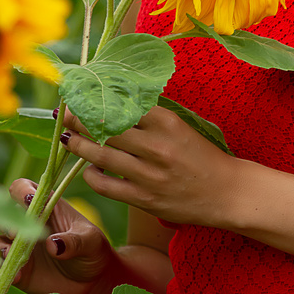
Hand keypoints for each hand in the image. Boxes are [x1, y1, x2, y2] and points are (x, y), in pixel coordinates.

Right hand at [0, 178, 113, 293]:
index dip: (21, 191)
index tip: (28, 200)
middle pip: (3, 213)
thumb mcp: (90, 241)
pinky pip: (0, 266)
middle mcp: (27, 223)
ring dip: (0, 246)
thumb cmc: (92, 250)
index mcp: (45, 206)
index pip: (24, 188)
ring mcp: (18, 245)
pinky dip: (3, 269)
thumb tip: (53, 245)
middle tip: (17, 234)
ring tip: (10, 255)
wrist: (91, 280)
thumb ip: (74, 241)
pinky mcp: (15, 267)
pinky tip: (16, 276)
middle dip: (6, 222)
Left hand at [59, 104, 239, 228]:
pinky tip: (88, 169)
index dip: (100, 99)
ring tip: (66, 137)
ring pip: (102, 156)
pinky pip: (107, 186)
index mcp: (168, 123)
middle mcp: (158, 146)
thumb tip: (115, 106)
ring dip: (78, 145)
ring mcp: (150, 175)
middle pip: (107, 128)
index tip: (85, 94)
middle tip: (64, 112)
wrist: (228, 193)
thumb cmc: (203, 157)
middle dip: (80, 118)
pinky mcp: (145, 199)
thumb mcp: (183, 128)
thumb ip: (152, 118)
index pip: (125, 105)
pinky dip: (92, 176)